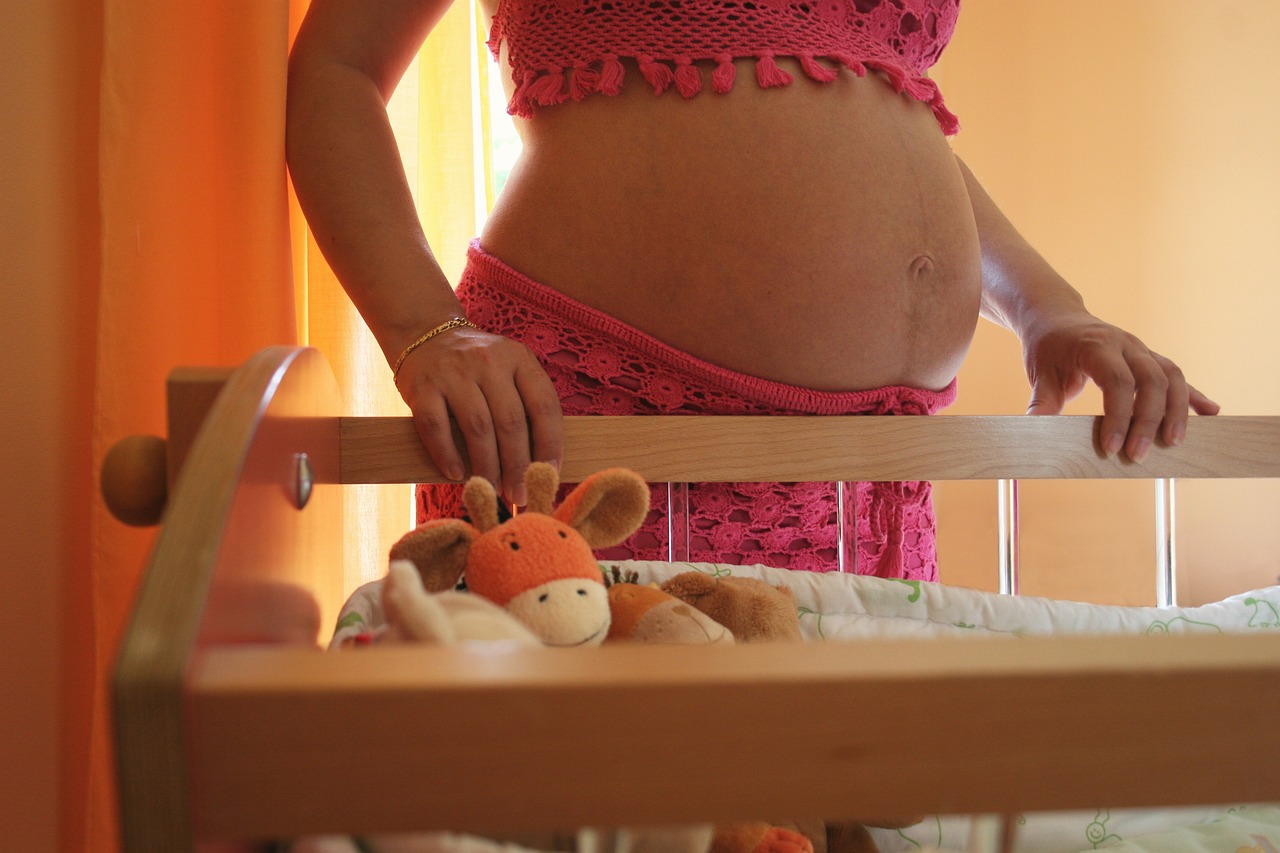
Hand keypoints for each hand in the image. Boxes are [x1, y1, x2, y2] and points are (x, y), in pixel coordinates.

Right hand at [395, 325, 562, 504]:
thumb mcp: (509, 369)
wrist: (426, 334)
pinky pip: (436, 427)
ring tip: (492, 491)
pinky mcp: (423, 386)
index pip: (544, 405)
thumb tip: (543, 465)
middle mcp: (488, 361)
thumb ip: (525, 404)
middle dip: (518, 466)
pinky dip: (447, 454)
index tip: (550, 476)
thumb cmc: (477, 366)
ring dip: (487, 466)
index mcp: (518, 359)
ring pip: (477, 427)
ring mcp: (454, 373)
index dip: (550, 445)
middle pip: (511, 422)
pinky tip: (456, 474)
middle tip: (520, 496)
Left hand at [1021, 311, 1218, 461]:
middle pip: (1152, 380)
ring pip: (1172, 376)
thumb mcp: (1039, 372)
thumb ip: (1041, 401)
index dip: (1118, 417)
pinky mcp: (1149, 357)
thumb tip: (1032, 428)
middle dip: (1149, 420)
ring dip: (1177, 410)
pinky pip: (1177, 375)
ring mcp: (1141, 349)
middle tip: (1139, 455)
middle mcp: (1126, 345)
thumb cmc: (1047, 346)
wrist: (1056, 316)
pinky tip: (1210, 413)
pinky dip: (1193, 395)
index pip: (1118, 382)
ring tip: (1174, 442)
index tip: (1111, 448)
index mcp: (1097, 347)